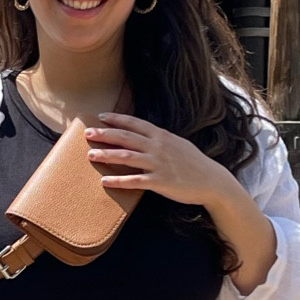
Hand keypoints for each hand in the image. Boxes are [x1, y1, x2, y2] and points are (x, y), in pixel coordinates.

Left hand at [85, 114, 234, 210]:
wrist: (211, 181)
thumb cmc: (194, 163)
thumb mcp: (178, 144)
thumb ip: (160, 139)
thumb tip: (145, 134)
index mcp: (162, 136)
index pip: (135, 124)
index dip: (117, 119)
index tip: (101, 117)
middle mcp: (158, 147)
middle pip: (126, 138)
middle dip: (105, 134)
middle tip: (87, 133)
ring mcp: (158, 164)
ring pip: (127, 157)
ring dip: (107, 155)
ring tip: (91, 155)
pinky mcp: (160, 182)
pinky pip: (135, 181)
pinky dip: (119, 181)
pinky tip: (105, 181)